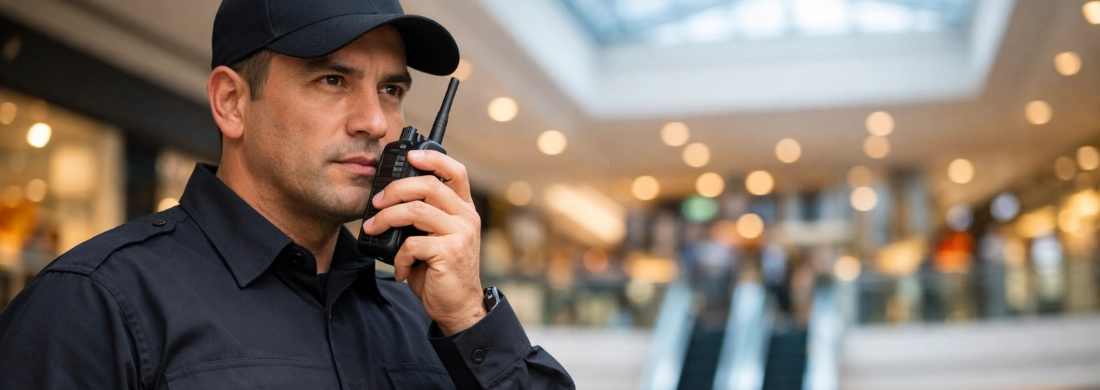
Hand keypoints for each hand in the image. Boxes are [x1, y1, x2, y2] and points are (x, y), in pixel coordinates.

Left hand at [361, 150, 485, 334]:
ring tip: (373, 229)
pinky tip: (398, 267)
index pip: (455, 172)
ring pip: (416, 210)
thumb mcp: (436, 237)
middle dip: (395, 189)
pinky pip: (412, 243)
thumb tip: (389, 200)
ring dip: (387, 218)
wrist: (458, 307)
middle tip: (377, 202)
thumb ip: (424, 216)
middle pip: (429, 185)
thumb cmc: (442, 271)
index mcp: (464, 209)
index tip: (411, 156)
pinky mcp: (449, 252)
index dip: (433, 158)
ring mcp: (460, 233)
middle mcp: (466, 217)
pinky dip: (397, 255)